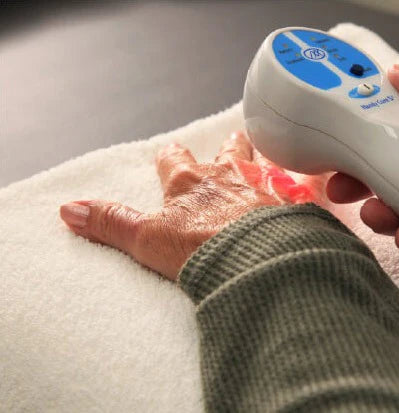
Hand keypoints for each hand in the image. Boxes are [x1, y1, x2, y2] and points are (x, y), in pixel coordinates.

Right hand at [60, 132, 325, 279]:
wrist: (258, 262)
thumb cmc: (201, 250)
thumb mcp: (147, 239)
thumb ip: (111, 223)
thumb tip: (70, 209)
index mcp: (191, 183)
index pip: (174, 159)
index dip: (171, 156)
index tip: (170, 153)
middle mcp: (229, 177)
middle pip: (227, 151)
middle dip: (227, 147)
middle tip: (231, 141)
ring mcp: (264, 189)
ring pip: (262, 164)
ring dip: (260, 162)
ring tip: (264, 159)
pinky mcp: (293, 206)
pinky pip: (298, 190)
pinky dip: (298, 189)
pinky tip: (304, 193)